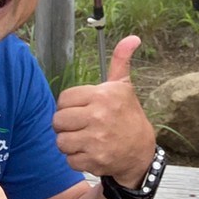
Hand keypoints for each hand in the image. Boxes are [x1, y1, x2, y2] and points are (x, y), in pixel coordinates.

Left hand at [52, 35, 157, 186]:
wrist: (141, 150)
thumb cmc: (128, 115)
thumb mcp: (124, 87)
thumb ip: (121, 60)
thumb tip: (133, 38)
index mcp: (102, 96)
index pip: (63, 99)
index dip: (68, 105)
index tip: (79, 109)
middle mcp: (98, 116)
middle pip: (58, 120)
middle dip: (65, 124)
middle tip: (78, 125)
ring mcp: (96, 140)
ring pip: (61, 141)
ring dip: (69, 142)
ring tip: (82, 139)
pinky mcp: (95, 160)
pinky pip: (69, 160)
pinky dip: (76, 158)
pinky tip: (89, 152)